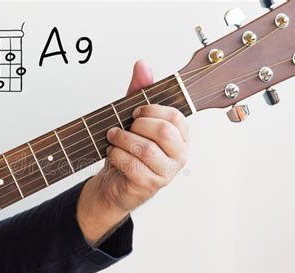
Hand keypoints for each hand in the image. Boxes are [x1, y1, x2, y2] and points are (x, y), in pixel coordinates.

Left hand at [77, 60, 188, 243]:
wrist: (114, 183)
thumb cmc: (128, 151)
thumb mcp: (134, 119)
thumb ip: (140, 92)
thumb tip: (142, 64)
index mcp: (181, 137)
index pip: (175, 117)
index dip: (151, 110)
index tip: (136, 112)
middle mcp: (179, 155)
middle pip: (163, 131)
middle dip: (137, 125)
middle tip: (124, 127)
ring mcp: (166, 173)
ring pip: (145, 149)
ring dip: (121, 140)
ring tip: (113, 138)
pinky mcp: (150, 185)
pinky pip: (132, 165)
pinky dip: (116, 155)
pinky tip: (112, 153)